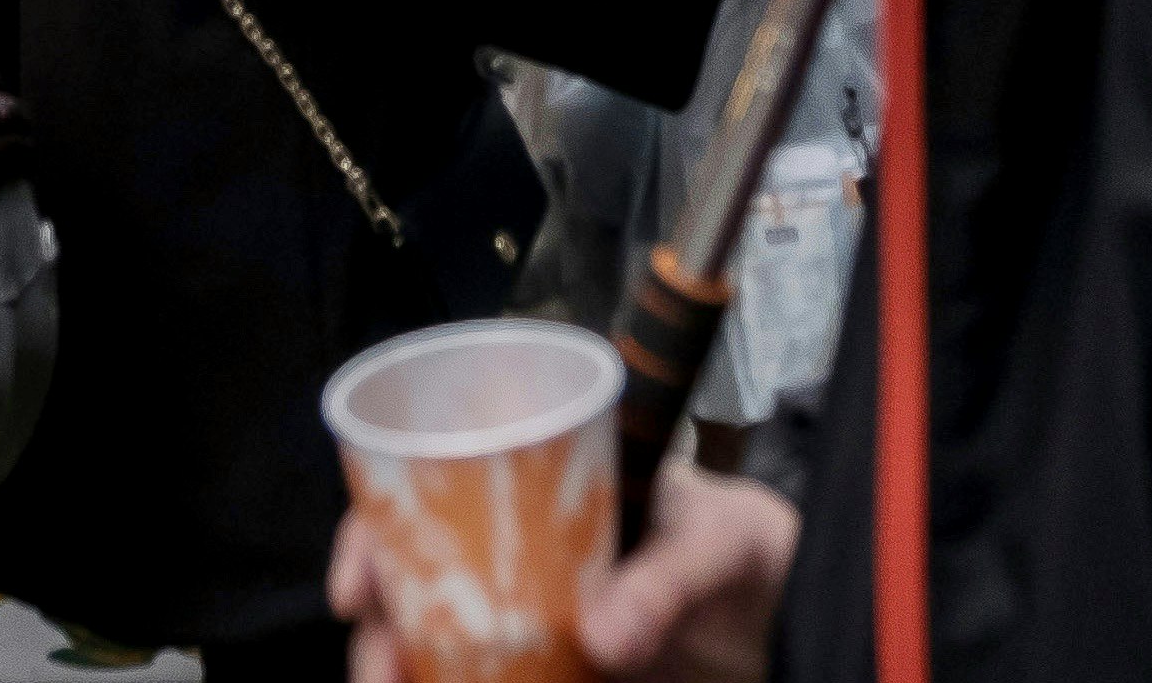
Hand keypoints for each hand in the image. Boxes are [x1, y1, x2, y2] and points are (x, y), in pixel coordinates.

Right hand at [337, 457, 796, 682]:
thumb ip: (671, 581)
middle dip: (379, 632)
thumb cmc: (754, 550)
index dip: (374, 535)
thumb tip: (605, 637)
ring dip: (411, 672)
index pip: (430, 491)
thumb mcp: (723, 544)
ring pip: (441, 648)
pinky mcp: (558, 676)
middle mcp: (520, 555)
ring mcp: (535, 624)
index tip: (356, 592)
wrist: (795, 617)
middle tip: (378, 673)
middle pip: (414, 585)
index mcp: (542, 488)